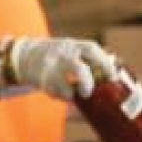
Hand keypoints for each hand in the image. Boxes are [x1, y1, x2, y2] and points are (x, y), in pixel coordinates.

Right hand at [4, 36, 120, 100]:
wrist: (25, 55)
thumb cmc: (60, 57)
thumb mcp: (73, 50)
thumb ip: (91, 60)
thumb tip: (116, 78)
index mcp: (74, 45)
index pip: (92, 49)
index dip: (105, 63)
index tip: (113, 77)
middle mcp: (62, 53)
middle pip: (78, 68)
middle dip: (87, 83)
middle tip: (88, 92)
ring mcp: (50, 66)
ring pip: (63, 84)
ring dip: (71, 93)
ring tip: (73, 94)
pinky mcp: (42, 79)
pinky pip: (55, 92)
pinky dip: (61, 96)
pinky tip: (61, 93)